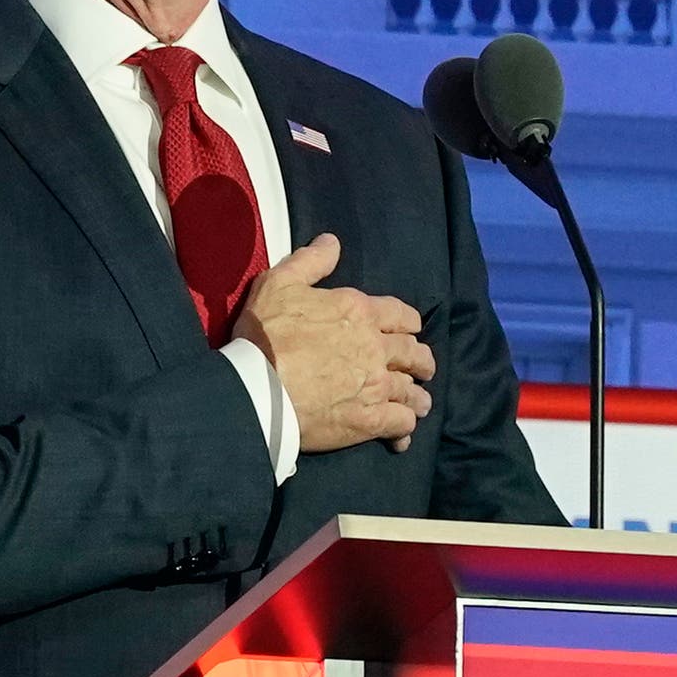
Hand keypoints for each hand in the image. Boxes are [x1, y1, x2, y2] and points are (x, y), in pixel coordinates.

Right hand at [234, 233, 435, 453]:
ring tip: (415, 402)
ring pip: (414, 391)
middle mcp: (377, 348)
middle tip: (418, 368)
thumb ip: (310, 262)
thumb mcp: (278, 284)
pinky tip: (400, 435)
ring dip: (417, 396)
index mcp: (360, 312)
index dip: (407, 324)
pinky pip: (402, 423)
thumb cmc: (264, 333)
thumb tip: (332, 241)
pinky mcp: (371, 419)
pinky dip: (405, 428)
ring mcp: (377, 386)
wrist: (256, 385)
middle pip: (415, 354)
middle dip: (420, 361)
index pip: (403, 315)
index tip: (405, 331)